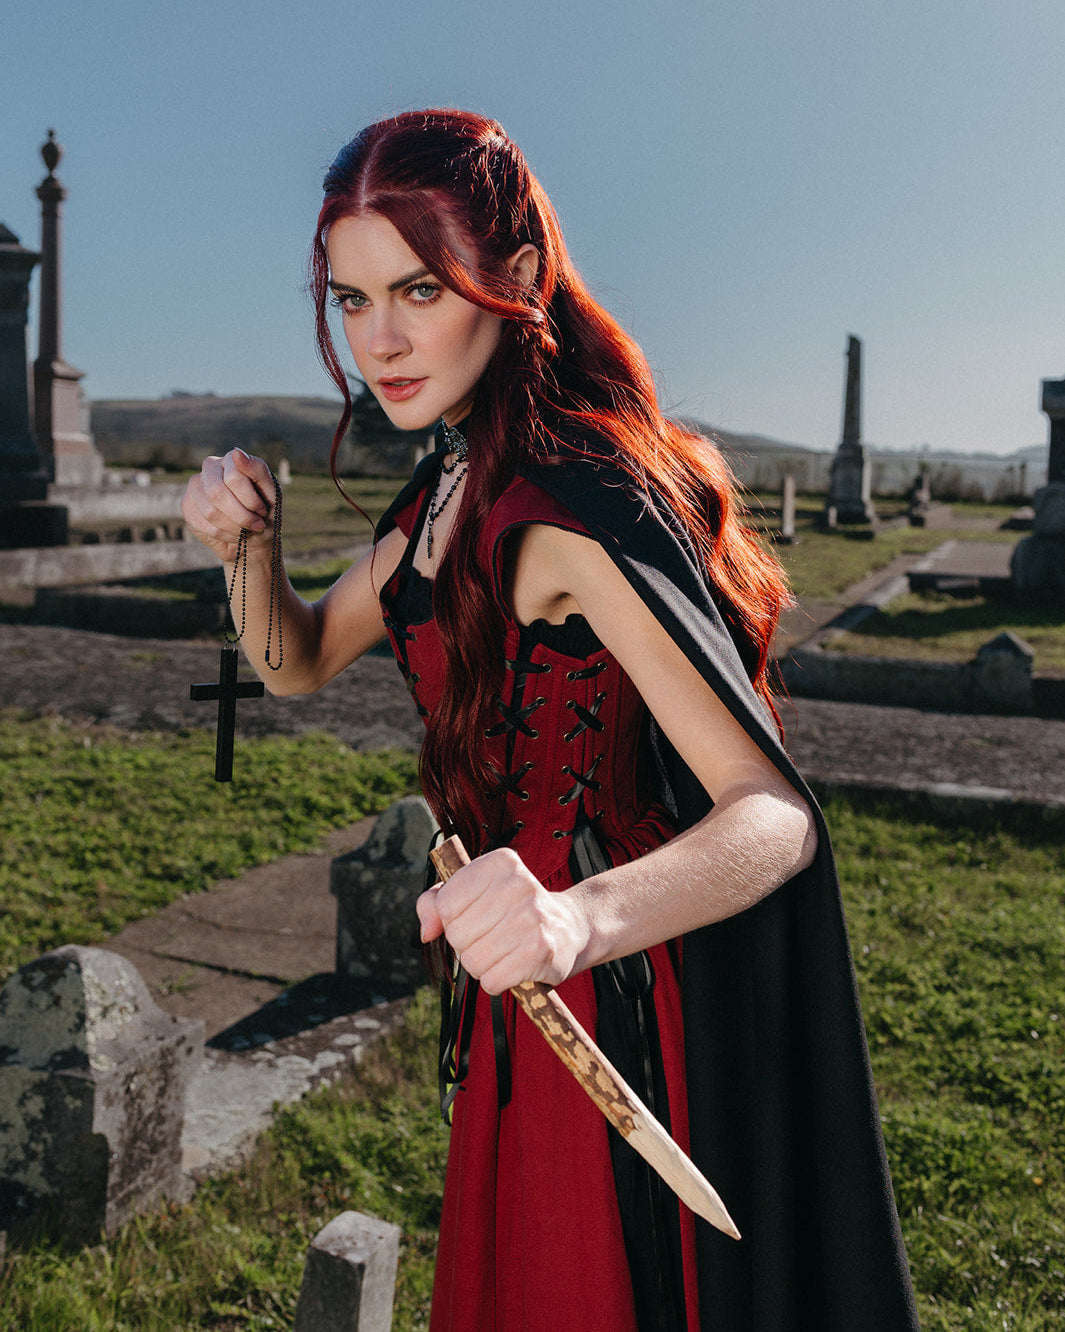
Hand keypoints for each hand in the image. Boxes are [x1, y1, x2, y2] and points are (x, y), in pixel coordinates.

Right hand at [180, 449, 275, 562]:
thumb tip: (236, 451)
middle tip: (256, 525)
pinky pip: (203, 525)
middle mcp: (209, 468)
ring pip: (210, 511)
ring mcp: (195, 486)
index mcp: (231, 460)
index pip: (234, 477)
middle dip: (241, 516)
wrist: (255, 536)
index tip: (263, 511)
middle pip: (217, 493)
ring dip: (234, 527)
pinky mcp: (188, 506)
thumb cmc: (264, 511)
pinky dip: (224, 535)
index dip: (251, 500)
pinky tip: (233, 534)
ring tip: (246, 530)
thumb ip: (257, 470)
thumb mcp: (271, 493)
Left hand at [417, 848, 588, 994]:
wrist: (570, 928)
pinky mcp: (542, 949)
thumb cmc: (512, 910)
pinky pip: (492, 981)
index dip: (452, 921)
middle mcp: (519, 884)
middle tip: (494, 937)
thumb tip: (426, 932)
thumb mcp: (475, 893)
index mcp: (499, 863)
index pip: (446, 905)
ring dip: (483, 966)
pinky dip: (498, 981)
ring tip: (505, 951)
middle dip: (468, 945)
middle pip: (457, 935)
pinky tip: (515, 966)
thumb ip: (437, 904)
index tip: (476, 917)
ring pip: (472, 961)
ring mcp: (532, 916)